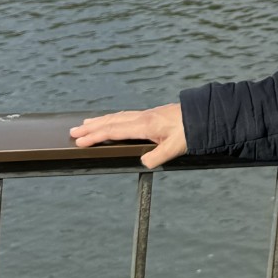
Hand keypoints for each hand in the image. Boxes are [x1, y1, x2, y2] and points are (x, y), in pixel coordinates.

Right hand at [70, 103, 186, 169]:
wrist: (204, 115)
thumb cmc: (190, 132)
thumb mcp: (175, 148)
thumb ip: (157, 157)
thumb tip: (142, 163)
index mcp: (144, 125)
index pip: (114, 131)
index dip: (96, 136)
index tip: (79, 141)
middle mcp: (142, 117)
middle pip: (111, 121)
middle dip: (91, 127)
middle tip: (72, 132)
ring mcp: (146, 114)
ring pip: (118, 116)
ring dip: (100, 120)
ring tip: (86, 124)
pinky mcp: (152, 114)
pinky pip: (125, 115)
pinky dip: (113, 118)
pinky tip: (113, 121)